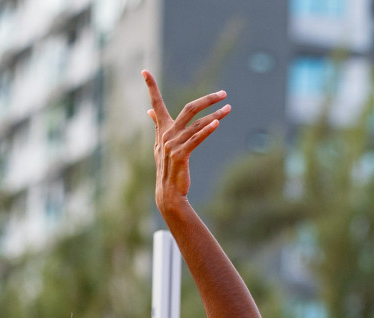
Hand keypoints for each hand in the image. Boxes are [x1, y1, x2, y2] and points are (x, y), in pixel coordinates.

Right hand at [142, 70, 231, 211]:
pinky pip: (196, 139)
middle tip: (223, 93)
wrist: (168, 191)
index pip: (156, 103)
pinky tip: (217, 123)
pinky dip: (206, 130)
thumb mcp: (160, 144)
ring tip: (229, 109)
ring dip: (215, 116)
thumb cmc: (167, 166)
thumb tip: (150, 110)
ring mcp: (173, 144)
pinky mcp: (181, 155)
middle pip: (188, 109)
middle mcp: (167, 134)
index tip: (144, 70)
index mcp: (163, 128)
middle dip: (207, 99)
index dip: (150, 87)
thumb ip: (157, 125)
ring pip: (197, 124)